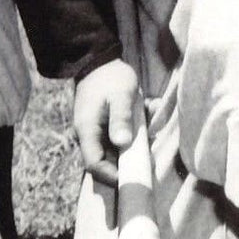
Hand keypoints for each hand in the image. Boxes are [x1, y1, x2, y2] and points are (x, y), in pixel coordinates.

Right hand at [73, 58, 139, 187]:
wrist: (100, 60)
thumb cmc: (111, 77)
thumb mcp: (120, 95)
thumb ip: (120, 118)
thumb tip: (122, 143)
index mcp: (87, 130)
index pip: (93, 164)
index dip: (110, 176)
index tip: (131, 177)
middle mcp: (89, 135)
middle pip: (104, 162)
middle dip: (126, 164)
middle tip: (147, 159)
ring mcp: (96, 131)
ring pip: (114, 150)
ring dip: (133, 147)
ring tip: (151, 132)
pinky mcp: (104, 126)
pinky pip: (119, 137)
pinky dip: (133, 133)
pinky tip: (148, 113)